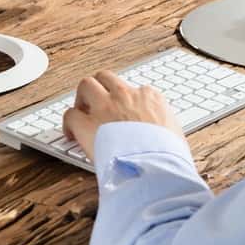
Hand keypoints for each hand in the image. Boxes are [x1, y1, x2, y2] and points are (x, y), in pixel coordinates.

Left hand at [62, 70, 183, 159]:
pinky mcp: (87, 124)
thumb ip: (164, 127)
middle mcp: (126, 96)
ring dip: (82, 97)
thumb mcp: (175, 135)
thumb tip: (162, 135)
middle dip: (99, 88)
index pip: (134, 89)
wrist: (155, 167)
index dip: (124, 101)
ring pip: (86, 84)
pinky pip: (71, 114)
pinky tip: (71, 134)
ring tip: (82, 112)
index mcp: (150, 98)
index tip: (122, 112)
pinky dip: (69, 123)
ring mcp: (105, 107)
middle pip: (106, 77)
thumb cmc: (168, 157)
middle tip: (96, 104)